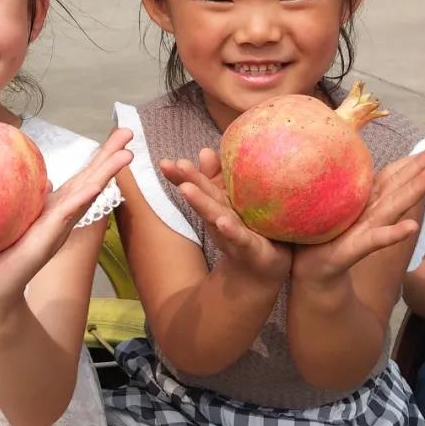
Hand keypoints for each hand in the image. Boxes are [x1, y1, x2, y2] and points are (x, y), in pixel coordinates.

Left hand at [0, 128, 133, 320]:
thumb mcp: (13, 217)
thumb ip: (28, 197)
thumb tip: (45, 181)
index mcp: (55, 209)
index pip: (81, 177)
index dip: (99, 156)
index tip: (118, 134)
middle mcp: (62, 216)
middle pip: (91, 179)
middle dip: (110, 156)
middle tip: (129, 131)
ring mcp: (57, 227)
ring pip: (86, 193)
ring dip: (106, 173)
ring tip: (126, 154)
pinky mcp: (47, 239)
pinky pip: (67, 214)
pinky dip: (83, 199)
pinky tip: (96, 186)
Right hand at [160, 148, 290, 283]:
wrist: (259, 274)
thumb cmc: (248, 233)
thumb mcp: (234, 203)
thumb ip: (219, 178)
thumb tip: (204, 151)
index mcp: (219, 206)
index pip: (198, 186)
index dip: (182, 174)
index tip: (164, 162)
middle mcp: (221, 219)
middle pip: (203, 197)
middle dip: (186, 181)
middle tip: (168, 165)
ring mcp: (233, 234)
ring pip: (216, 215)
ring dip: (200, 202)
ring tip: (186, 188)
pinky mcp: (250, 248)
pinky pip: (240, 237)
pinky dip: (230, 230)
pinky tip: (222, 221)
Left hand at [291, 143, 424, 285]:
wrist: (311, 274)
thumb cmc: (320, 238)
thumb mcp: (330, 207)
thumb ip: (342, 187)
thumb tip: (338, 154)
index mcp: (365, 203)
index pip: (390, 178)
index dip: (409, 162)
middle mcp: (370, 215)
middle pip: (398, 187)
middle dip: (420, 167)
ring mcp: (364, 232)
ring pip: (393, 207)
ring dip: (415, 190)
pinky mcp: (351, 250)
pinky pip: (373, 241)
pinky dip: (392, 235)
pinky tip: (410, 228)